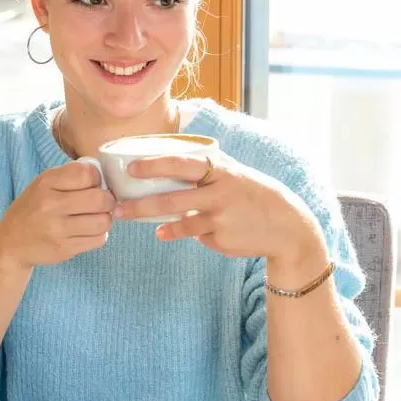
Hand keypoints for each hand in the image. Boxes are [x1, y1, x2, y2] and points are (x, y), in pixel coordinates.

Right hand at [0, 161, 114, 268]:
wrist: (10, 243)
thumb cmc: (33, 208)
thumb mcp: (44, 184)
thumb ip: (71, 175)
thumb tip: (104, 175)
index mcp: (46, 183)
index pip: (87, 174)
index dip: (97, 178)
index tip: (94, 184)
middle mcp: (50, 206)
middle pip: (100, 199)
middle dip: (108, 200)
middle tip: (103, 202)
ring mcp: (57, 230)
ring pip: (103, 221)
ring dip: (105, 218)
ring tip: (96, 217)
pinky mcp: (64, 249)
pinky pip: (99, 240)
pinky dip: (99, 234)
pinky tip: (89, 231)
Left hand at [114, 155, 326, 263]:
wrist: (284, 224)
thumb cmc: (249, 193)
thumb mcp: (231, 172)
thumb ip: (202, 168)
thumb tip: (164, 164)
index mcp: (220, 169)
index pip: (182, 163)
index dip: (154, 164)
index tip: (130, 167)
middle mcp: (219, 191)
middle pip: (172, 196)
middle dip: (141, 200)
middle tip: (116, 202)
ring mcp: (219, 216)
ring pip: (177, 218)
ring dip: (147, 218)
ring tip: (125, 216)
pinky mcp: (219, 237)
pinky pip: (192, 234)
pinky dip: (174, 232)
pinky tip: (162, 232)